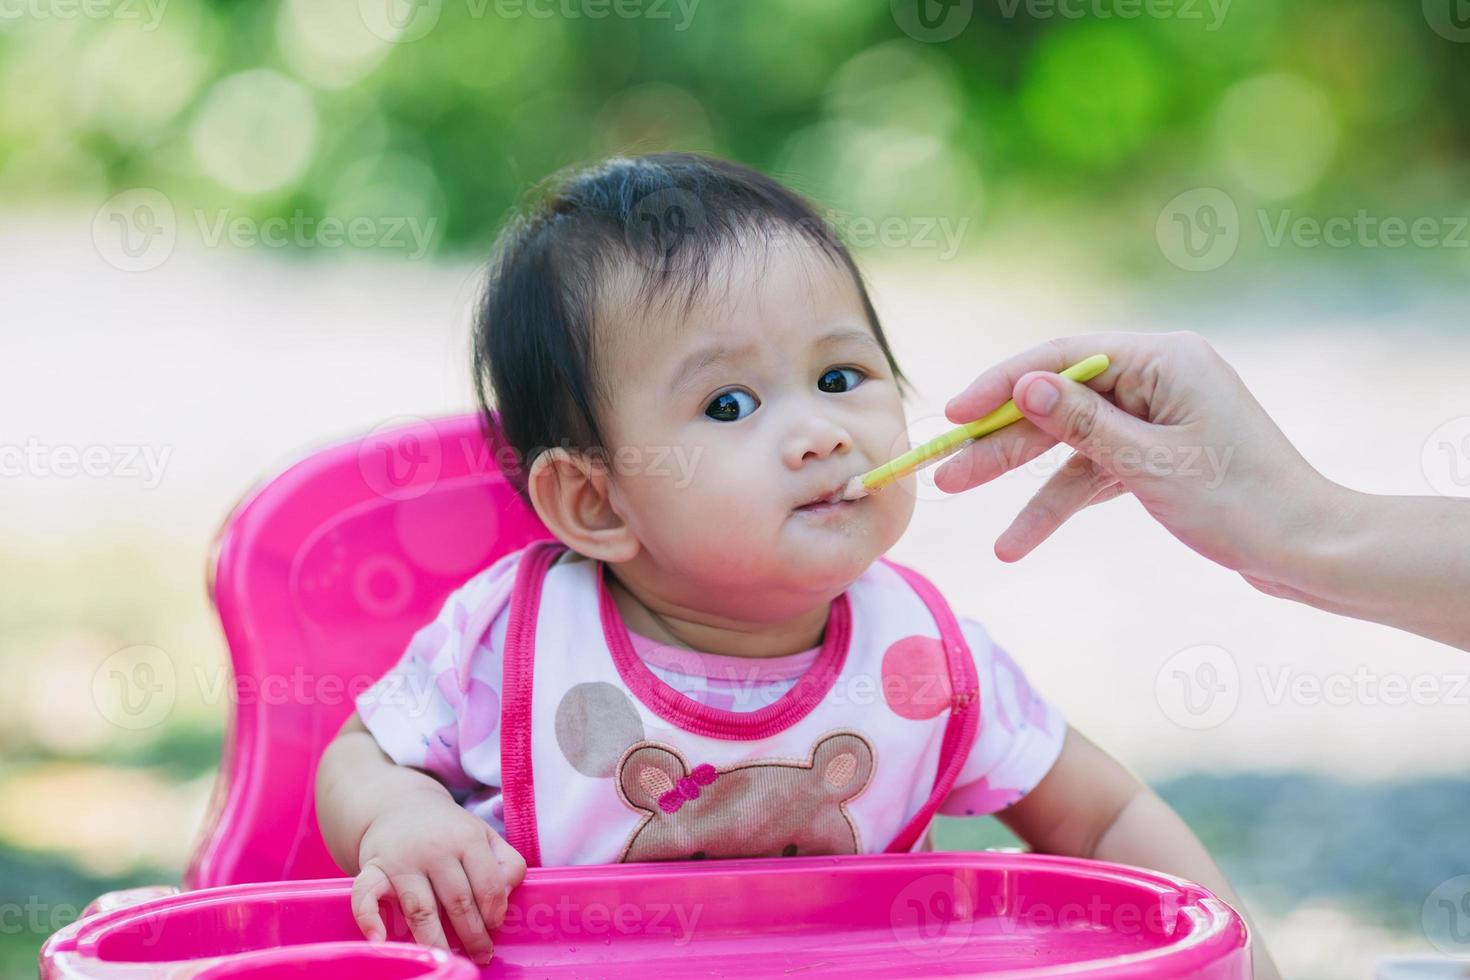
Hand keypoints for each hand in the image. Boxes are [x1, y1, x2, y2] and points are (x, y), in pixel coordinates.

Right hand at [352, 790, 526, 964]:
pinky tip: (380, 941)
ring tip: (448, 960)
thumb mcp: (485, 835)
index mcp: (467, 839)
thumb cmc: (449, 830)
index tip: (496, 927)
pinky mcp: (372, 868)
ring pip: (420, 909)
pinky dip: (369, 919)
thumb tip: (504, 897)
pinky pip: (365, 896)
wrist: (399, 805)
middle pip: (457, 901)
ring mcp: (401, 860)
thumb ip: (507, 863)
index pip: (487, 883)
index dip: (495, 911)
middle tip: (480, 955)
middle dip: (472, 935)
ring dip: (435, 940)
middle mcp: (434, 849)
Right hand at [935, 331, 1345, 583]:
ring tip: (962, 500)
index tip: (952, 414)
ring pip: (1069, 441)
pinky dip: (1059, 502)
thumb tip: (1025, 384)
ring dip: (1020, 477)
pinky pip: (1094, 471)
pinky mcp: (1157, 456)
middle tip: (944, 472)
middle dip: (1000, 439)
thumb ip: (1083, 423)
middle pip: (1059, 401)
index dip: (1001, 384)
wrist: (1308, 550)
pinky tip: (1018, 540)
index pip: (1062, 356)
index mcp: (1164, 359)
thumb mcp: (1151, 464)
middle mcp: (1158, 378)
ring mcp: (1157, 418)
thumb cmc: (1241, 503)